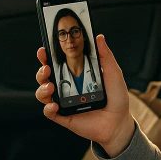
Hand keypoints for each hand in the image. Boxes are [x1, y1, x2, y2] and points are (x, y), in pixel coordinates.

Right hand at [36, 34, 134, 155]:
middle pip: (45, 76)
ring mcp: (64, 102)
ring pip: (43, 93)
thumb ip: (105, 56)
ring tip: (51, 86)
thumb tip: (99, 37)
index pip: (57, 62)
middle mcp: (67, 87)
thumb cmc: (116, 98)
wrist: (119, 122)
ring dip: (42, 88)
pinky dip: (48, 108)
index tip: (44, 50)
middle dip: (41, 71)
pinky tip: (54, 105)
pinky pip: (49, 112)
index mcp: (76, 74)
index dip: (47, 56)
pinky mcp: (64, 116)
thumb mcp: (113, 73)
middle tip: (47, 68)